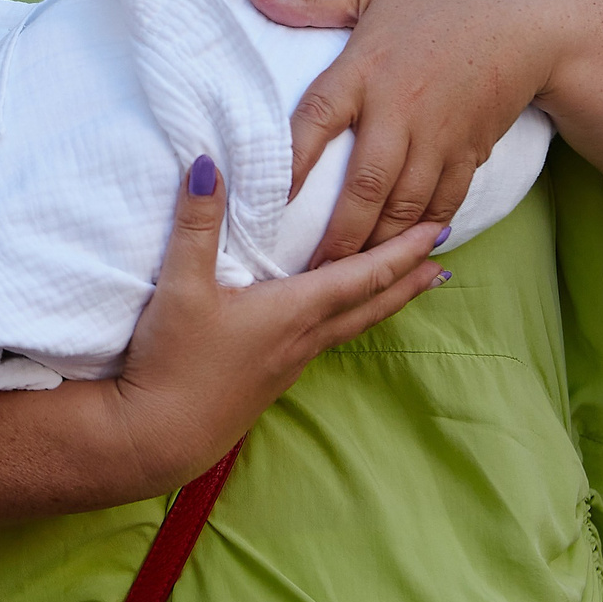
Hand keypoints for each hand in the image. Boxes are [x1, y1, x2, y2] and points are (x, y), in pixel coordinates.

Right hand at [104, 154, 448, 492]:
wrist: (159, 437)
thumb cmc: (175, 364)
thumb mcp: (182, 286)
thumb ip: (197, 224)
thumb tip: (209, 164)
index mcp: (294, 312)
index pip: (362, 276)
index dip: (402, 252)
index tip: (437, 231)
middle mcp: (303, 338)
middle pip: (370, 305)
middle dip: (408, 280)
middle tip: (443, 262)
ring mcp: (289, 362)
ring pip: (352, 326)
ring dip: (385, 302)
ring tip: (410, 288)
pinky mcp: (271, 377)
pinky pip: (327, 339)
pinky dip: (350, 318)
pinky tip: (336, 318)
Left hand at [248, 0, 602, 261]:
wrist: (526, 15)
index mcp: (365, 69)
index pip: (316, 121)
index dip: (288, 165)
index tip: (264, 202)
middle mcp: (400, 110)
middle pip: (364, 186)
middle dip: (337, 236)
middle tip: (308, 272)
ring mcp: (438, 137)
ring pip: (404, 206)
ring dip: (376, 244)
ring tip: (348, 274)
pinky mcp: (469, 152)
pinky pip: (443, 203)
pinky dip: (422, 231)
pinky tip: (402, 252)